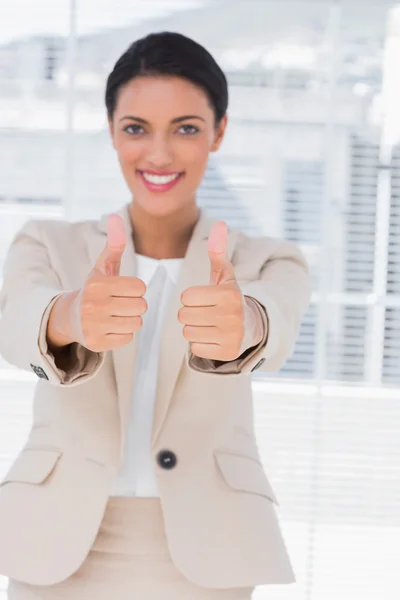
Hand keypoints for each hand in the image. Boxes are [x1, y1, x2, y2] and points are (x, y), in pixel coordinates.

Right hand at [48, 214, 146, 352]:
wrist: (70, 317)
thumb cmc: (95, 289)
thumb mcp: (103, 266)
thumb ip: (114, 244)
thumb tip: (114, 216)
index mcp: (98, 284)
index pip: (139, 288)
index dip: (135, 289)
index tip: (123, 290)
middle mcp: (93, 305)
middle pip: (140, 306)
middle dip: (135, 305)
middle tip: (121, 304)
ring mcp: (94, 326)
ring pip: (136, 323)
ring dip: (131, 319)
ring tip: (117, 315)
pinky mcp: (96, 343)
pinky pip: (128, 338)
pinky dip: (123, 334)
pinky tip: (111, 327)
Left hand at [178, 221, 246, 360]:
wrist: (249, 326)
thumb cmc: (228, 297)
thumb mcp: (224, 275)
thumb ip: (217, 251)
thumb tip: (220, 224)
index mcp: (229, 294)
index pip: (186, 298)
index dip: (190, 298)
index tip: (204, 299)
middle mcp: (232, 315)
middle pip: (184, 316)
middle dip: (190, 314)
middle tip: (205, 313)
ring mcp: (231, 336)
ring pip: (188, 333)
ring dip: (194, 329)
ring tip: (209, 325)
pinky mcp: (228, 352)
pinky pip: (195, 348)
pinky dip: (200, 344)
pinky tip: (213, 337)